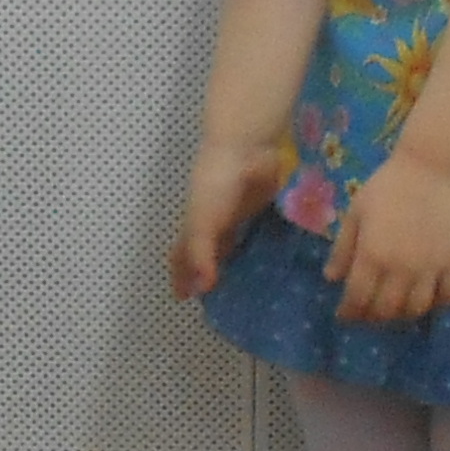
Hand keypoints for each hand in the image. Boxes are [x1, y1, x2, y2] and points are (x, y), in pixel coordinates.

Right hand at [173, 140, 286, 299]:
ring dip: (235, 264)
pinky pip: (258, 235)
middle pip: (207, 254)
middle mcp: (214, 223)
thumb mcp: (201, 222)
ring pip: (233, 246)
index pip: (182, 255)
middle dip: (207, 274)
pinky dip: (260, 249)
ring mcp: (238, 216)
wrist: (246, 150)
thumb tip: (203, 288)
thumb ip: (201, 255)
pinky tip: (269, 263)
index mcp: (193, 225)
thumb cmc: (215, 184)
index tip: (181, 298)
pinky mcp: (261, 210)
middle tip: (216, 300)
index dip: (180, 275)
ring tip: (244, 288)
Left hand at [328, 155, 449, 326]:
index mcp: (373, 255)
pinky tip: (428, 298)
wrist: (431, 167)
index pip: (358, 297)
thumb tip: (331, 278)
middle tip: (367, 313)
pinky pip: (448, 294)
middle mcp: (402, 267)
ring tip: (395, 307)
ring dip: (403, 314)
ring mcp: (431, 266)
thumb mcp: (356, 212)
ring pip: (417, 308)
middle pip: (386, 309)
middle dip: (372, 316)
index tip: (344, 314)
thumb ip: (343, 248)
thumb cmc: (387, 186)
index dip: (349, 311)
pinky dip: (438, 303)